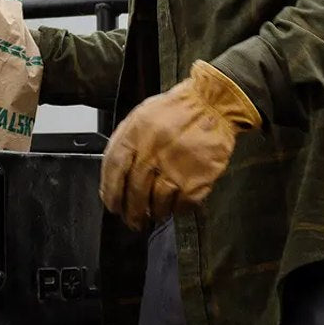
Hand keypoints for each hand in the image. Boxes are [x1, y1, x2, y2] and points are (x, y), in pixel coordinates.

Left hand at [100, 61, 260, 229]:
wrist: (213, 103)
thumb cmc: (177, 110)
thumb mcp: (142, 116)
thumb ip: (126, 141)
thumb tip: (114, 174)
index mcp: (135, 134)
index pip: (113, 171)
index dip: (110, 193)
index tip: (112, 205)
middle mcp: (152, 153)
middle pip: (134, 192)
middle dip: (131, 212)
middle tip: (132, 221)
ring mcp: (175, 168)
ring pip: (156, 203)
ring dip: (154, 213)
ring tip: (154, 215)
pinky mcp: (196, 180)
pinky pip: (181, 205)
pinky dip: (176, 209)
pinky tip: (175, 206)